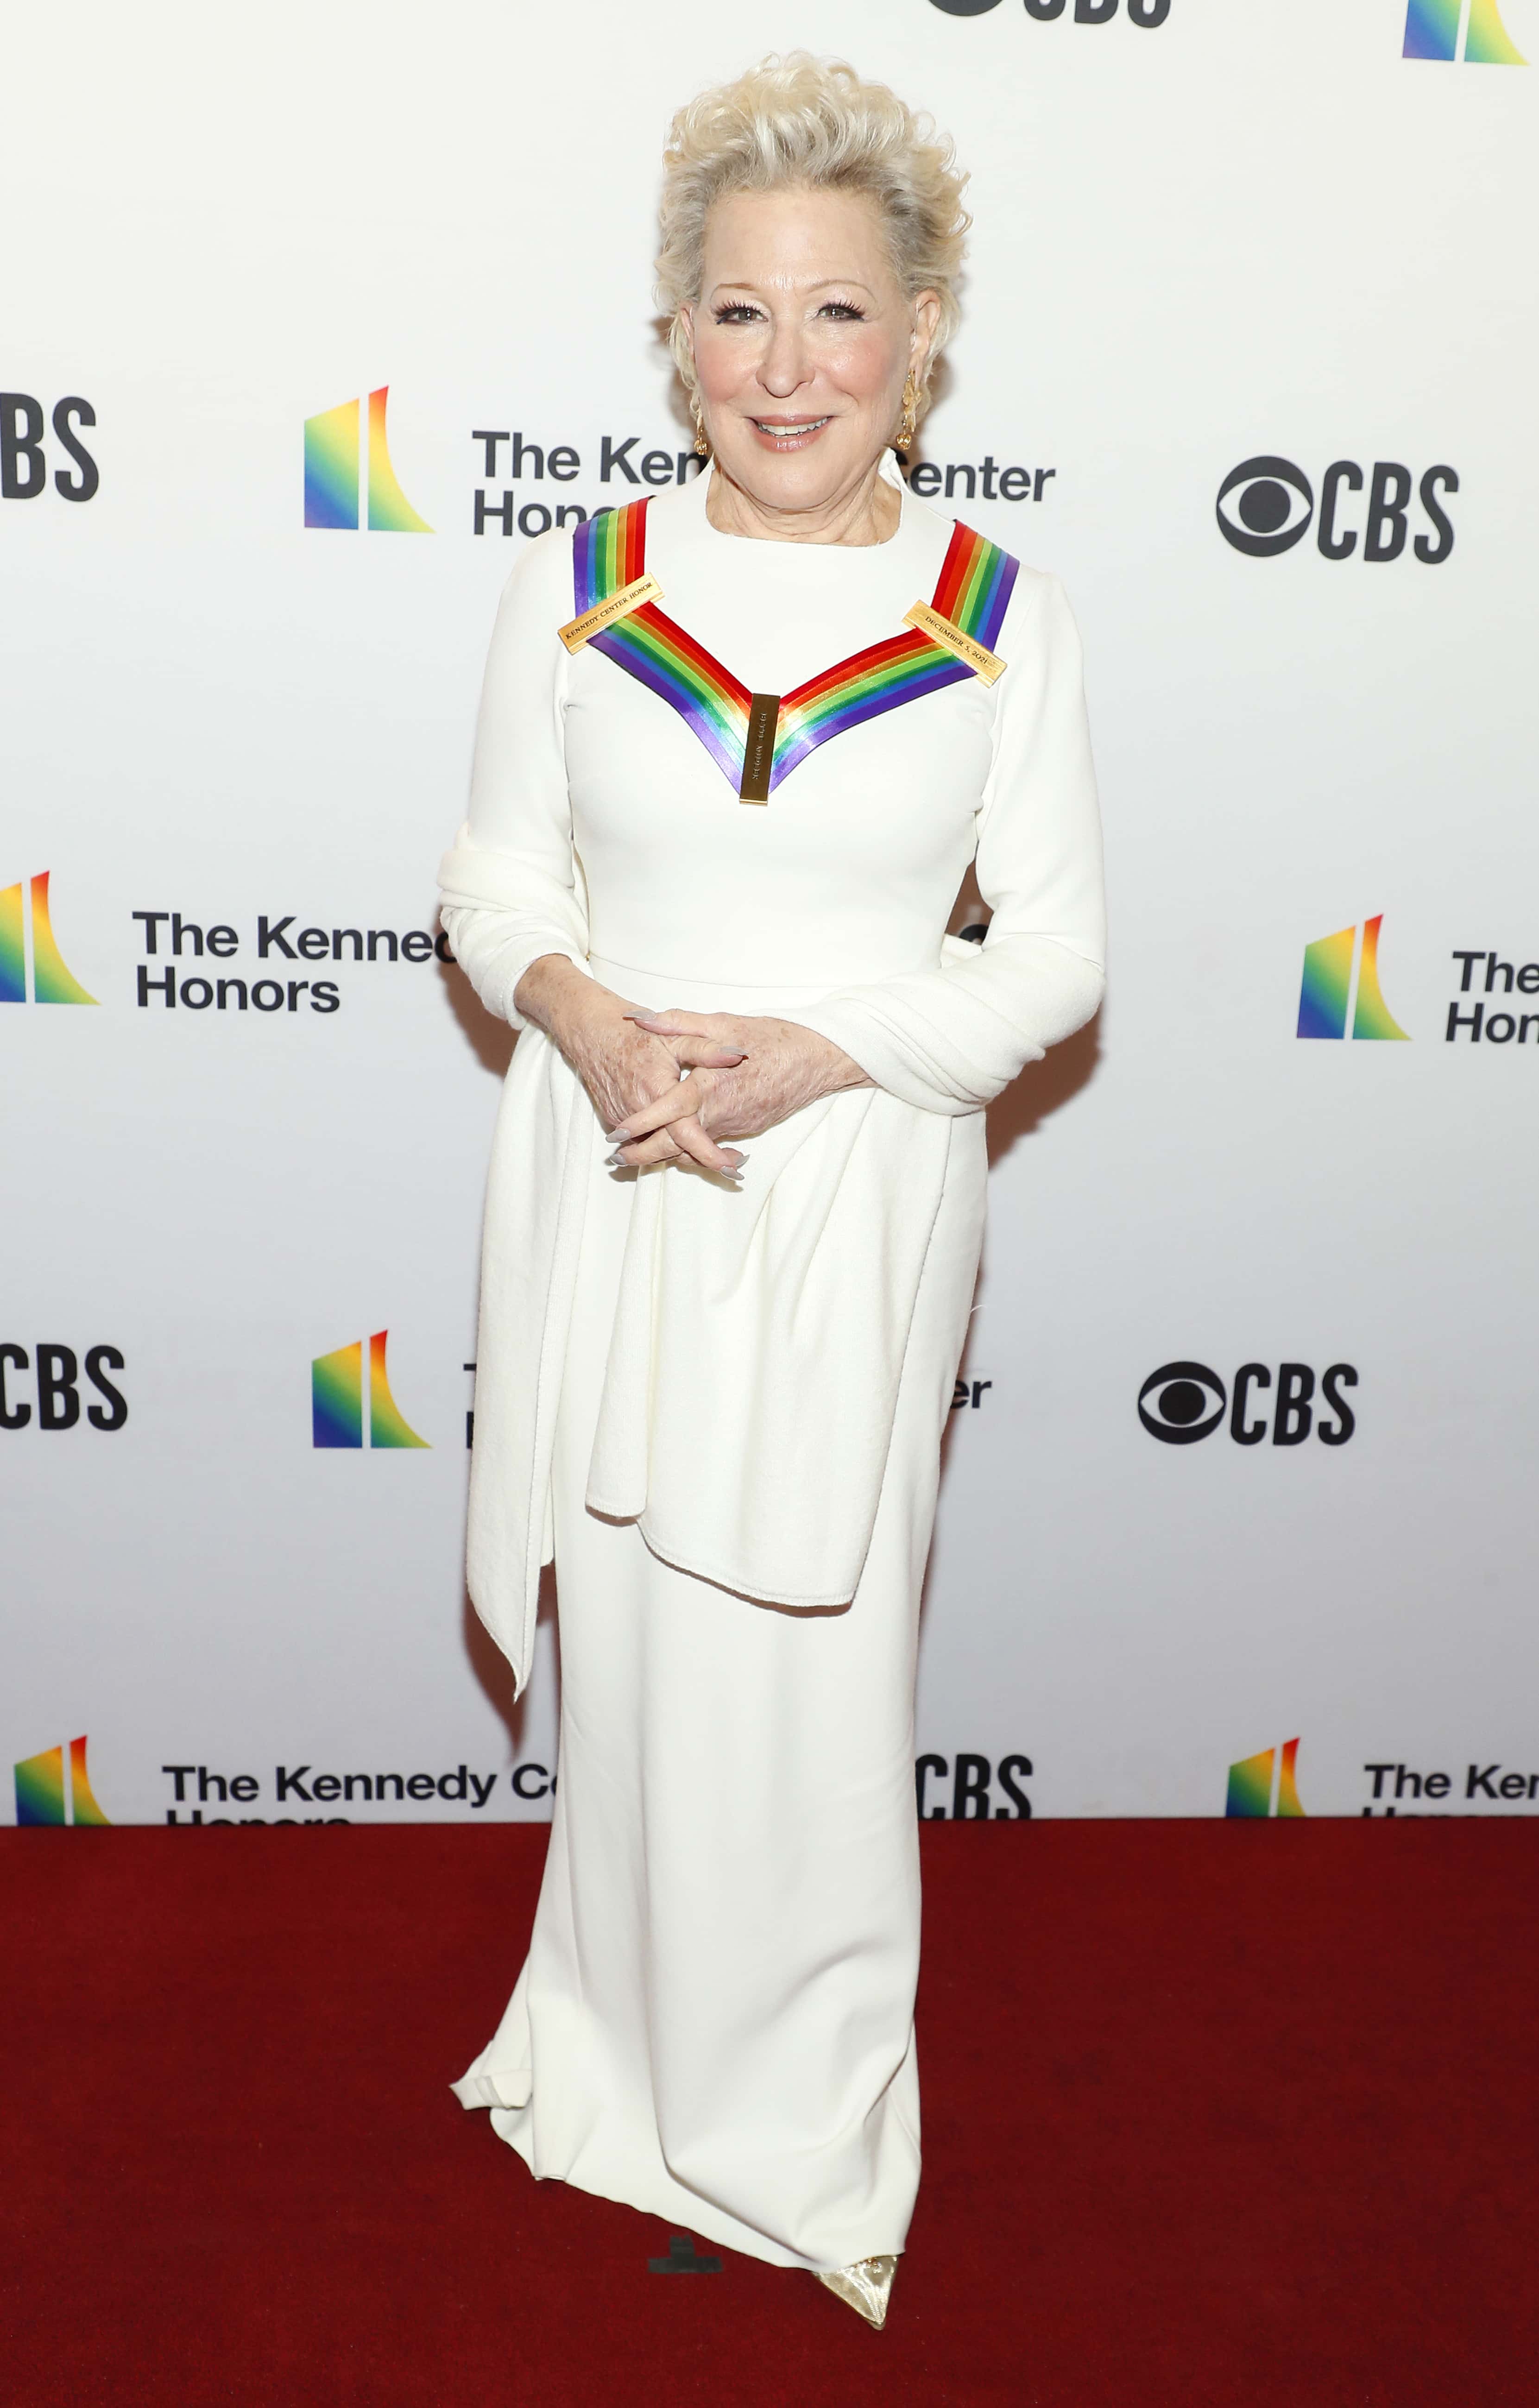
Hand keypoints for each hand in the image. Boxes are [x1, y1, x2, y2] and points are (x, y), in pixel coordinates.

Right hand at [512, 956, 747, 1174]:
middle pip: (674, 1150)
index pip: (687, 1134)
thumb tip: (738, 1056)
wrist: (593, 1035)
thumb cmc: (637, 1034)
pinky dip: (663, 1144)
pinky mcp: (615, 1122)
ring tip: (718, 1161)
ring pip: (657, 1149)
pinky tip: (685, 1144)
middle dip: (704, 1162)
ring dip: (685, 1155)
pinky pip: (643, 1141)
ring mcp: (624, 1121)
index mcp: (658, 1093)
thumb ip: (706, 1050)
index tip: (732, 1169)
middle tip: (735, 1170)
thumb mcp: (675, 1037)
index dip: (710, 1154)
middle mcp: (639, 1114)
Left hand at [608, 1008, 869, 1168]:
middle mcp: (721, 1112)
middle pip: (676, 1144)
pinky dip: (693, 1146)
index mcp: (711, 1085)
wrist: (819, 1061)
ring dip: (667, 1152)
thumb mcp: (724, 1021)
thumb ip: (678, 1022)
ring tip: (637, 1154)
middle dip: (645, 1155)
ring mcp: (736, 1126)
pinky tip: (677, 1144)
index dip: (640, 1125)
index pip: (668, 1111)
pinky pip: (713, 1142)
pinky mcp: (746, 1130)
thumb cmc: (773, 1038)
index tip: (616, 1135)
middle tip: (617, 1160)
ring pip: (694, 1147)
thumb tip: (639, 1018)